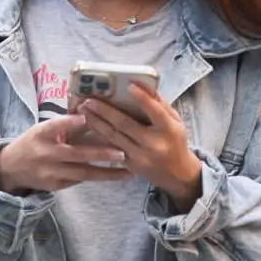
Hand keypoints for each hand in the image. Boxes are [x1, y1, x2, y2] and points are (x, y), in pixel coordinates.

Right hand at [0, 114, 132, 195]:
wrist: (12, 167)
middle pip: (75, 154)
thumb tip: (93, 108)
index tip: (86, 117)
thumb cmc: (35, 141)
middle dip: (100, 154)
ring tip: (128, 171)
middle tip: (122, 152)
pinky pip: (80, 180)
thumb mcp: (45, 128)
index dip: (70, 122)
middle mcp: (45, 153)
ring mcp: (50, 172)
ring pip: (83, 173)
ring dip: (107, 173)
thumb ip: (66, 122)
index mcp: (41, 133)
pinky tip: (116, 175)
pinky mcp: (55, 186)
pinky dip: (98, 177)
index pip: (55, 126)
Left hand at [75, 83, 203, 211]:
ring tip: (83, 109)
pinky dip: (99, 135)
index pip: (155, 111)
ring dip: (96, 122)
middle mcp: (153, 144)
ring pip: (113, 136)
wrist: (178, 175)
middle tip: (89, 98)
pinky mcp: (130, 165)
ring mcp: (140, 156)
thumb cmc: (175, 142)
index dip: (142, 98)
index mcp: (168, 130)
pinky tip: (88, 125)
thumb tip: (145, 86)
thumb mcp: (176, 122)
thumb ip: (161, 105)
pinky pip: (112, 147)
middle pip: (125, 124)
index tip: (129, 85)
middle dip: (105, 110)